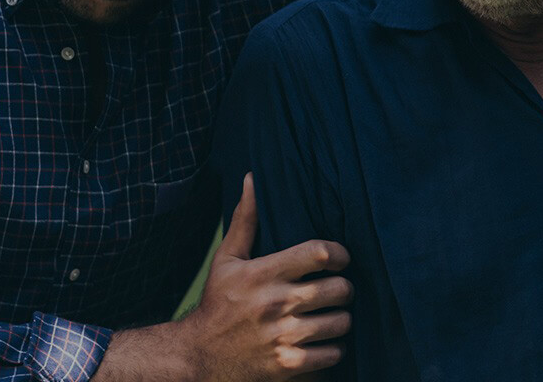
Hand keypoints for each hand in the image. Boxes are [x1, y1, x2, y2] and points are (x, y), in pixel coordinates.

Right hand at [169, 174, 352, 380]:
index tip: (339, 259)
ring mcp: (282, 336)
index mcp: (263, 274)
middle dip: (345, 288)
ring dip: (341, 319)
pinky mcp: (287, 365)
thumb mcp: (226, 261)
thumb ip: (245, 221)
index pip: (318, 253)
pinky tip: (322, 342)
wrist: (197, 356)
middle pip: (339, 289)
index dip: (339, 253)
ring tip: (331, 316)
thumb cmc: (217, 303)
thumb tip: (252, 179)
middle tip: (338, 290)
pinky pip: (333, 354)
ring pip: (341, 323)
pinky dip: (333, 349)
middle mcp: (275, 304)